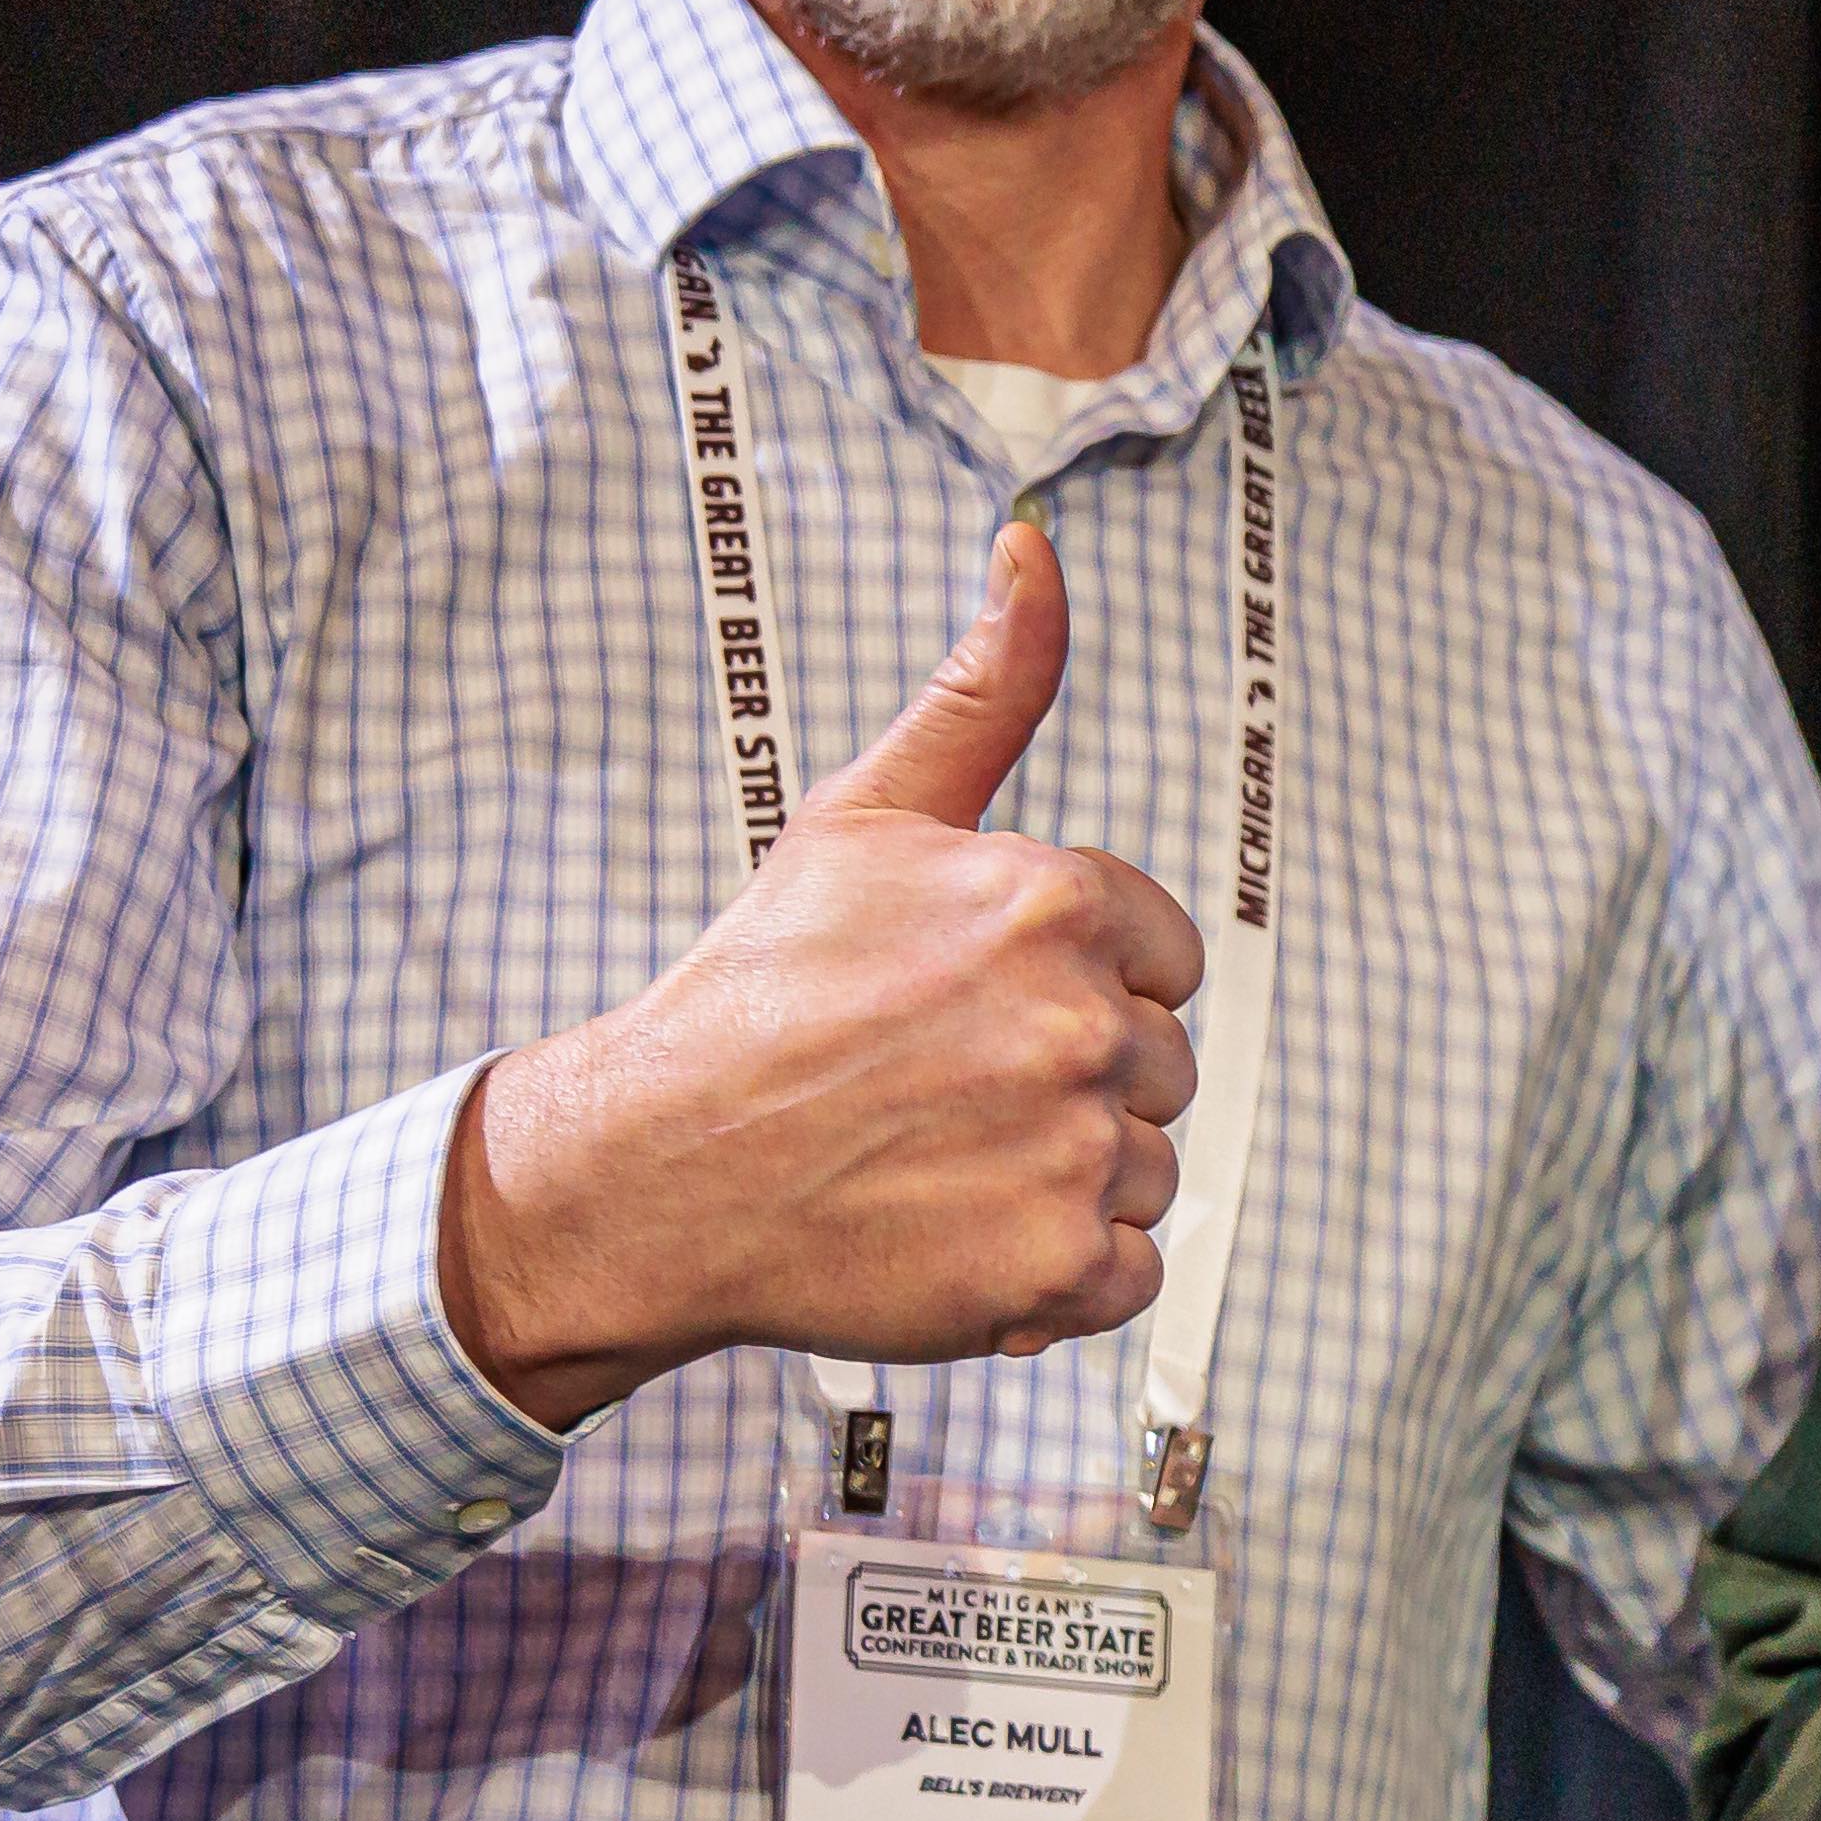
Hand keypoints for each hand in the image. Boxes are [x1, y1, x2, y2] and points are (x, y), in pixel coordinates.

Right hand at [436, 522, 1204, 1423]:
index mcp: (1055, 902)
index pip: (1163, 961)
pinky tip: (959, 1236)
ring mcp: (1074, 1150)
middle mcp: (1080, 1021)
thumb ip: (986, 690)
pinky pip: (1130, 1275)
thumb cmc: (759, 991)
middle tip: (940, 1092)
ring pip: (1149, 1171)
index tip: (972, 1011)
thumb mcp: (869, 814)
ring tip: (943, 1163)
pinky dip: (1058, 1274)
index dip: (1074, 989)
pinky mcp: (1059, 1267)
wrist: (657, 1167)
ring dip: (1066, 1179)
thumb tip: (1035, 545)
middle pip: (1160, 1069)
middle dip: (1070, 1084)